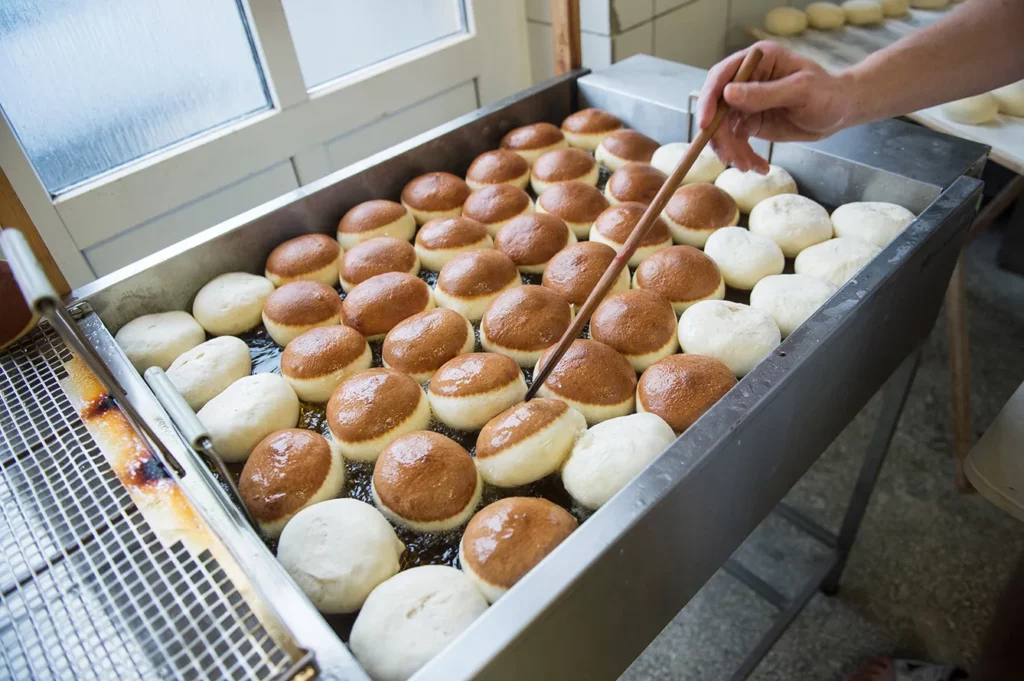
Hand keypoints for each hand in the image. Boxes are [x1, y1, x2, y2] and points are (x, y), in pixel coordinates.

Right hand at [696, 41, 860, 172]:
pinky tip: (758, 167)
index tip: (706, 124)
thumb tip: (727, 94)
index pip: (722, 76)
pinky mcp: (750, 122)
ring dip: (732, 150)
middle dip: (720, 135)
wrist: (840, 112)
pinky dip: (743, 156)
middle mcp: (746, 79)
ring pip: (723, 128)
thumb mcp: (799, 91)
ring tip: (748, 166)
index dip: (708, 99)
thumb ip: (764, 93)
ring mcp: (746, 102)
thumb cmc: (827, 94)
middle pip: (717, 106)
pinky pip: (736, 141)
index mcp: (758, 60)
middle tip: (731, 157)